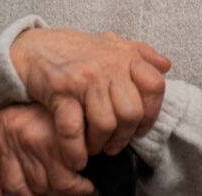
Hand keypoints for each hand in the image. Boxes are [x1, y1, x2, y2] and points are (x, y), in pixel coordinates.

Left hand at [0, 103, 94, 195]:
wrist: (83, 79)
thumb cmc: (61, 101)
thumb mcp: (29, 112)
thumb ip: (16, 139)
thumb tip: (13, 182)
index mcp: (1, 126)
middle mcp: (14, 135)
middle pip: (14, 187)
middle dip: (37, 195)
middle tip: (54, 192)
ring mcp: (34, 141)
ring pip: (41, 187)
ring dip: (59, 193)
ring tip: (72, 187)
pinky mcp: (58, 144)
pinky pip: (64, 182)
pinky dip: (75, 188)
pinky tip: (83, 184)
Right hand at [10, 28, 169, 167]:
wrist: (35, 47)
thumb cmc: (77, 50)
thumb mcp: (112, 44)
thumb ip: (142, 53)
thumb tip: (166, 66)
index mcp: (126, 55)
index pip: (155, 87)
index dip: (152, 113)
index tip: (141, 128)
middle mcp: (110, 65)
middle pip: (132, 112)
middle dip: (125, 136)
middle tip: (115, 145)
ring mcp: (86, 78)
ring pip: (106, 124)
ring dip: (101, 144)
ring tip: (96, 148)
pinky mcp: (61, 91)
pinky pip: (74, 129)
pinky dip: (76, 150)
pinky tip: (77, 158)